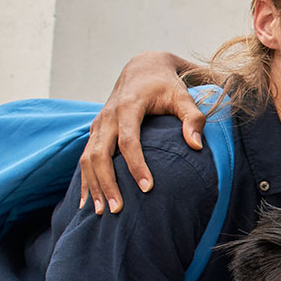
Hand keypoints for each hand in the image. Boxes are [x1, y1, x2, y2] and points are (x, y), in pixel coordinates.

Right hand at [79, 52, 206, 213]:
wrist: (141, 68)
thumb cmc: (166, 85)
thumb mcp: (183, 96)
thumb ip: (193, 118)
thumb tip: (195, 146)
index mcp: (128, 106)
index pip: (128, 140)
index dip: (137, 165)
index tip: (147, 188)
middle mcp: (107, 116)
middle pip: (99, 153)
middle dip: (107, 182)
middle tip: (117, 209)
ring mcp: (98, 125)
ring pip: (87, 158)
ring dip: (92, 185)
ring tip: (99, 212)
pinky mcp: (95, 132)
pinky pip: (84, 158)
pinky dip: (85, 180)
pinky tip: (86, 202)